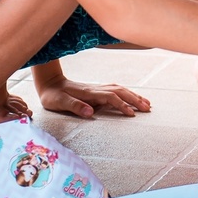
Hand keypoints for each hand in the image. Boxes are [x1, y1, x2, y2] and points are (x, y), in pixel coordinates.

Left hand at [33, 64, 149, 117]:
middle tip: (148, 108)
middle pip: (120, 91)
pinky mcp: (97, 90)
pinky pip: (116, 90)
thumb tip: (91, 112)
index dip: (122, 105)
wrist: (49, 82)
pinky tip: (133, 97)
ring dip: (134, 95)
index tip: (132, 114)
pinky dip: (127, 93)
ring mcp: (97, 88)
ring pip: (120, 89)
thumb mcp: (59, 102)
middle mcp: (96, 89)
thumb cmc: (53, 95)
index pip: (111, 97)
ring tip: (147, 103)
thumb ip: (75, 106)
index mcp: (89, 93)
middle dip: (135, 99)